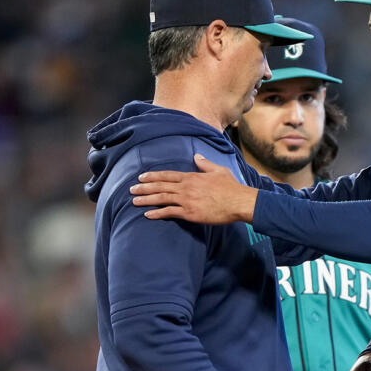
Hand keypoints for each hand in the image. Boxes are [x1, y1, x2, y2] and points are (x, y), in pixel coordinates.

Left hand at [130, 153, 257, 224]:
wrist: (239, 202)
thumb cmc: (231, 187)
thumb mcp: (219, 170)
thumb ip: (205, 164)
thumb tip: (197, 156)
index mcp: (192, 177)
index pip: (167, 175)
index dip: (153, 176)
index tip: (141, 177)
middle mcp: (186, 187)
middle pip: (160, 186)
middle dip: (143, 187)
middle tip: (131, 189)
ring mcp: (186, 200)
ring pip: (161, 198)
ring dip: (146, 199)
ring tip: (134, 201)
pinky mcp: (190, 213)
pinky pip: (169, 212)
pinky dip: (157, 213)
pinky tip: (148, 214)